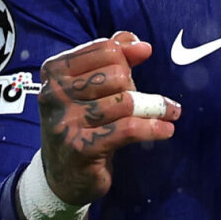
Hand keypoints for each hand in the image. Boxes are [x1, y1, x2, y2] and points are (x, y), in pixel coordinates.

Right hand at [37, 31, 180, 206]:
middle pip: (116, 75)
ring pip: (125, 102)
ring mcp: (65, 122)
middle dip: (135, 86)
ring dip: (151, 109)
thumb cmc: (82, 122)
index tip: (141, 58)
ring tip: (163, 114)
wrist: (63, 175)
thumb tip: (141, 45)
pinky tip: (166, 130)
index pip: (105, 50)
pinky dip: (152, 128)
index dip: (127, 55)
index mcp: (54, 71)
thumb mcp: (91, 86)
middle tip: (141, 101)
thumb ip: (113, 58)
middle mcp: (54, 94)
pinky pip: (127, 129)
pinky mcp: (81, 148)